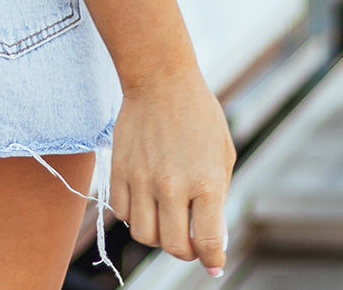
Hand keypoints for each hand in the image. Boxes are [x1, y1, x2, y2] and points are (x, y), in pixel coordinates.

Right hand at [109, 68, 235, 276]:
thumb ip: (219, 199)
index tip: (213, 262)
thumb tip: (213, 242)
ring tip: (166, 218)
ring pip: (144, 235)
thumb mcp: (223, 155)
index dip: (213, 260)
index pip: (209, 243)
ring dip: (158, 236)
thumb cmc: (198, 114)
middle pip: (174, 246)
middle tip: (190, 239)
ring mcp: (142, 178)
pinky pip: (121, 212)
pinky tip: (146, 200)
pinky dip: (134, 215)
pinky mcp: (119, 168)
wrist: (160, 79)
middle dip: (186, 251)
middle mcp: (172, 185)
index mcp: (205, 181)